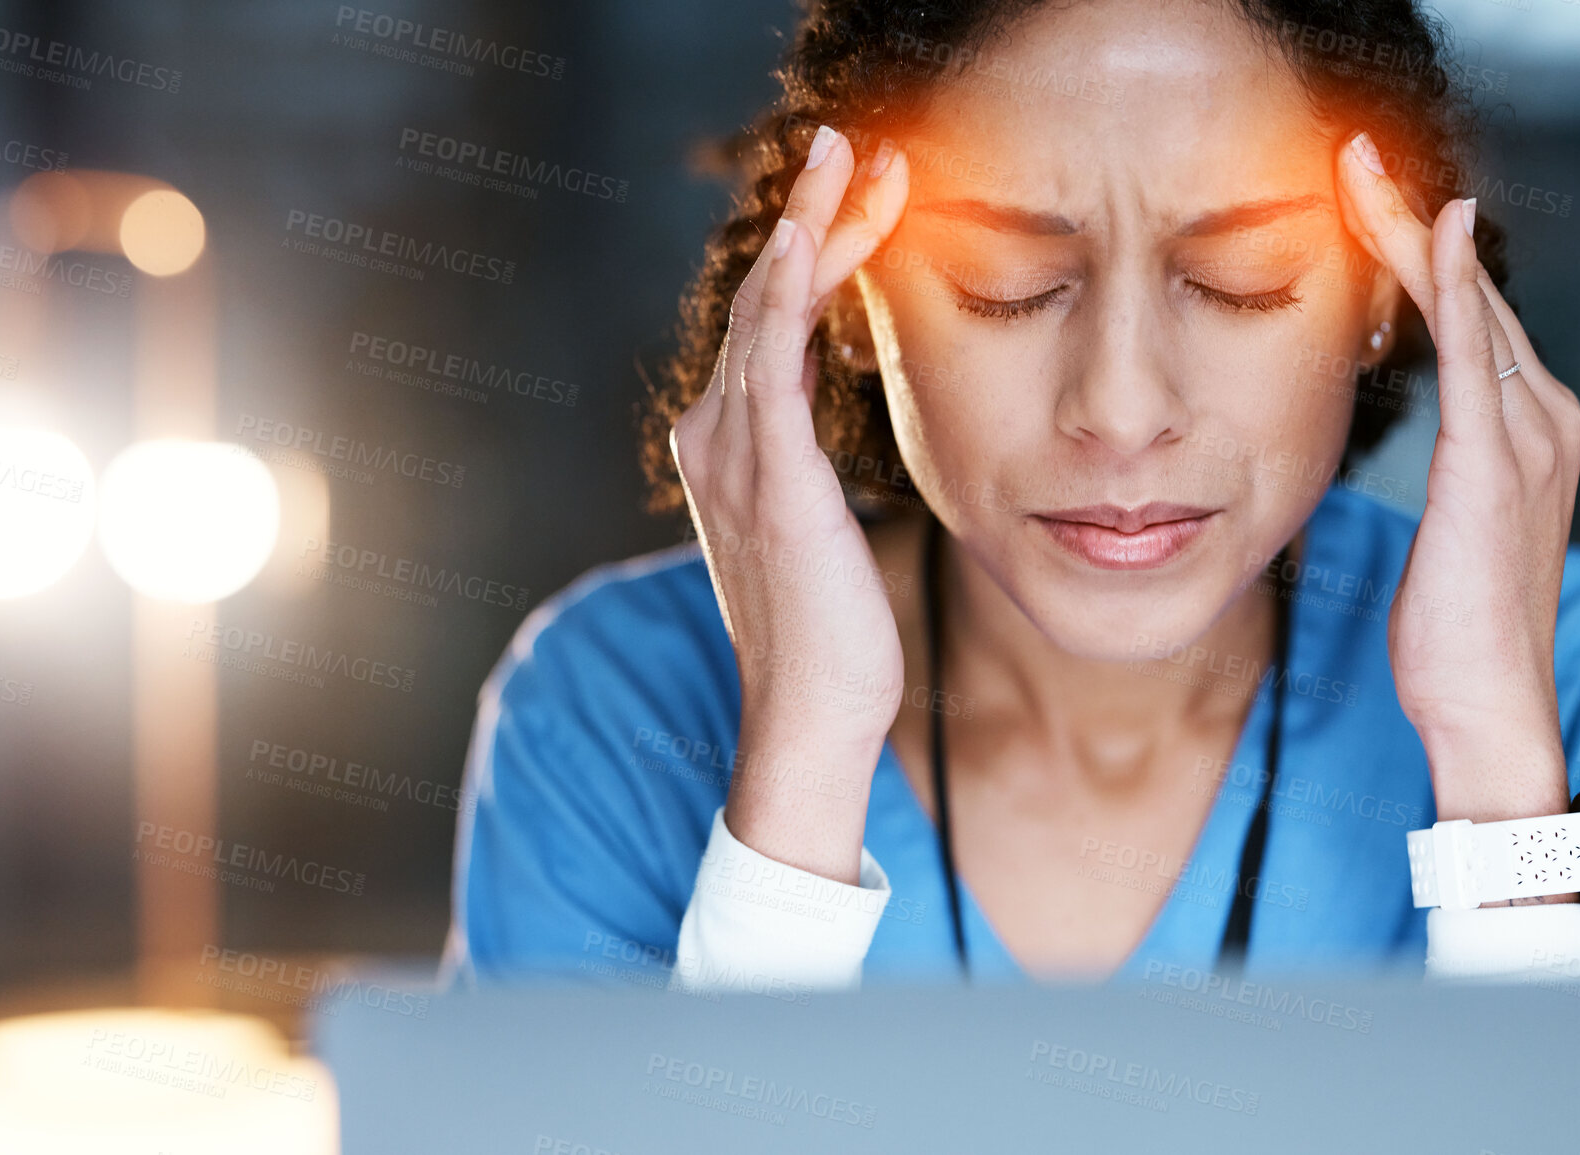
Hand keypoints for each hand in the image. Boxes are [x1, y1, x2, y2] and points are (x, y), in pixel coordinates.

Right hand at [670, 127, 909, 882]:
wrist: (811, 714)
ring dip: (811, 226)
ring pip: (767, 309)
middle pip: (765, 297)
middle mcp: (716, 436)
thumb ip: (808, 466)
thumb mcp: (817, 529)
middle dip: (813, 214)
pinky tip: (816, 232)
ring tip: (854, 160)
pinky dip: (790, 287)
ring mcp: (735, 452)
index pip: (773, 323)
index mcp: (729, 445)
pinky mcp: (771, 475)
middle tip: (852, 144)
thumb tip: (833, 426)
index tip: (863, 197)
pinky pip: (773, 357)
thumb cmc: (830, 632)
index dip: (814, 252)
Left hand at [1337, 133, 1579, 827]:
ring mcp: (1527, 436)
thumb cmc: (1454, 630)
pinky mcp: (1494, 461)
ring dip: (1414, 236)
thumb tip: (1419, 451)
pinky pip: (1475, 353)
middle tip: (1353, 163)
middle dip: (1409, 227)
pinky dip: (1454, 287)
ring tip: (1361, 176)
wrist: (1484, 699)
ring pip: (1470, 307)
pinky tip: (1433, 232)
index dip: (1417, 260)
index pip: (1470, 323)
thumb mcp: (1448, 534)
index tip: (1362, 208)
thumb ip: (1446, 475)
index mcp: (1526, 434)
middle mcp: (1541, 419)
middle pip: (1472, 298)